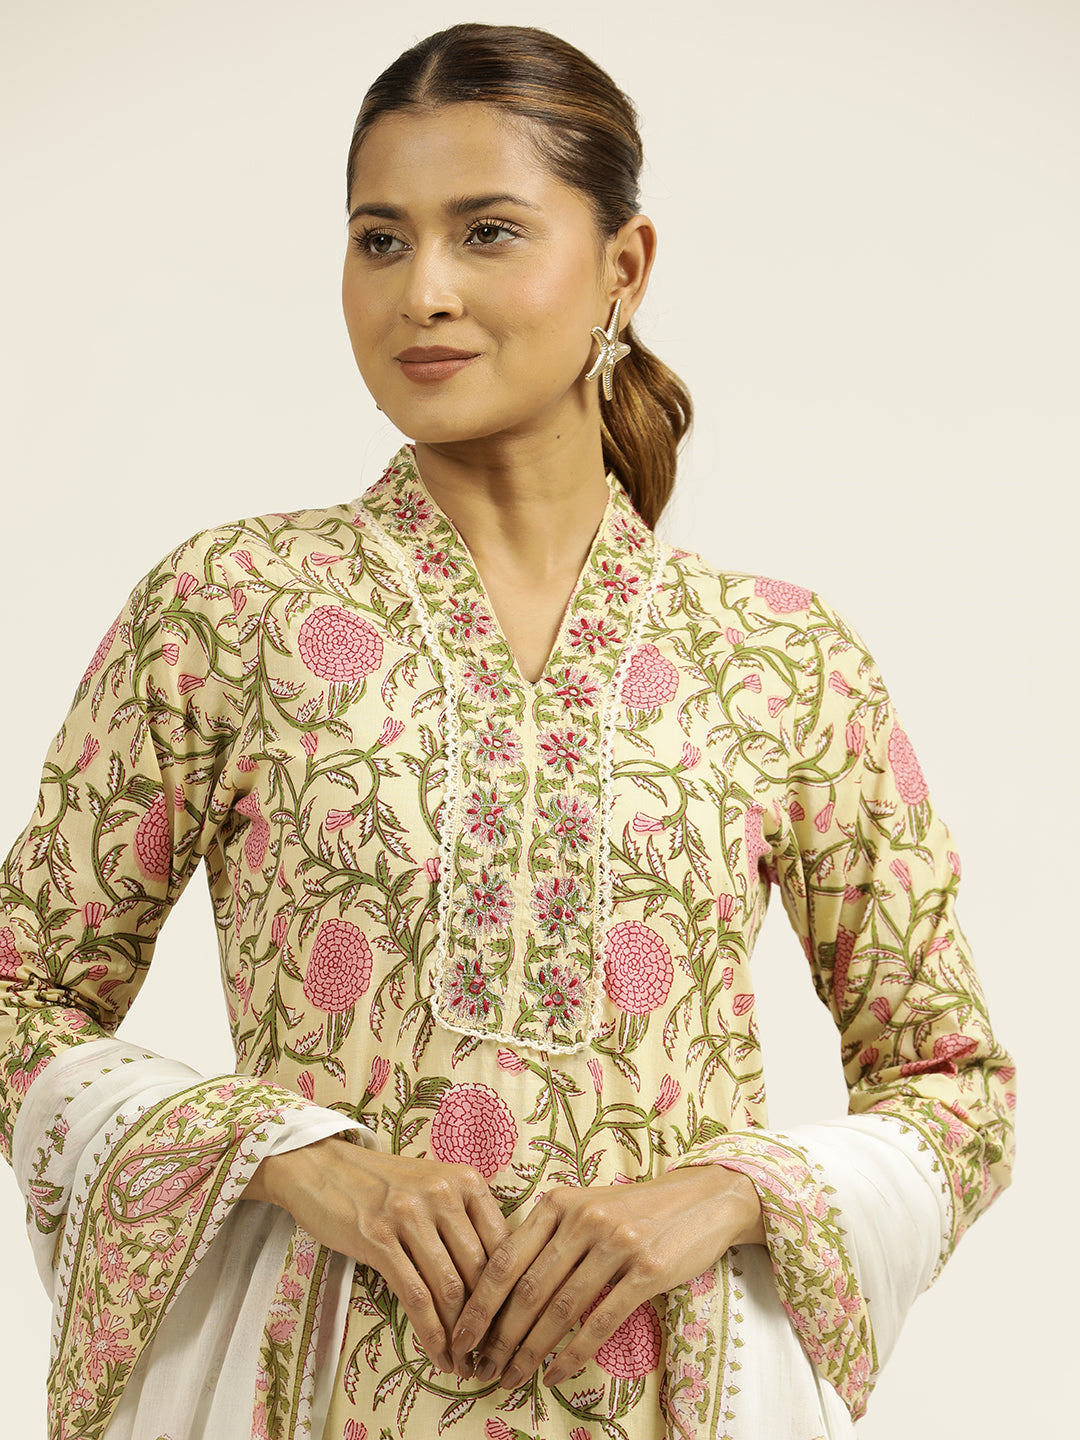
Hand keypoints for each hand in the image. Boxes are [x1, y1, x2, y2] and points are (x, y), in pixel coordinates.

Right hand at [245, 1136, 510, 1371]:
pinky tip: (438, 1355)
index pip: (502, 1243)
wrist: (323, 1167)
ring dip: (461, 1335)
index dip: (509, 1291)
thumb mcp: (433, 1186)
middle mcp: (443, 1193)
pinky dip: (431, 1333)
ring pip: (450, 1287)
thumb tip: (497, 1279)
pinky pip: (415, 1296)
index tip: (510, 1324)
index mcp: (465, 1180)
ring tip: (465, 1363)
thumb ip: (465, 1219)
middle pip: (480, 1270)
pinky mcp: (378, 1239)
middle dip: (488, 1320)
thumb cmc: (383, 1184)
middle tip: (490, 1354)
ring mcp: (409, 1215)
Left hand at [448, 1164, 763, 1388]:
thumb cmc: (633, 1211)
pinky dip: (572, 1354)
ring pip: (559, 1309)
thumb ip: (547, 1237)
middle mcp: (582, 1218)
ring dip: (530, 1352)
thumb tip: (498, 1290)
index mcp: (558, 1202)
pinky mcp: (647, 1270)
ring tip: (511, 1378)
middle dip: (498, 1337)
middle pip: (527, 1289)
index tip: (458, 1337)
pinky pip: (599, 1321)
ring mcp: (616, 1242)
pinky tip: (555, 1375)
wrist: (701, 1199)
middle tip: (479, 1369)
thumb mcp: (584, 1208)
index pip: (506, 1259)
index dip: (478, 1304)